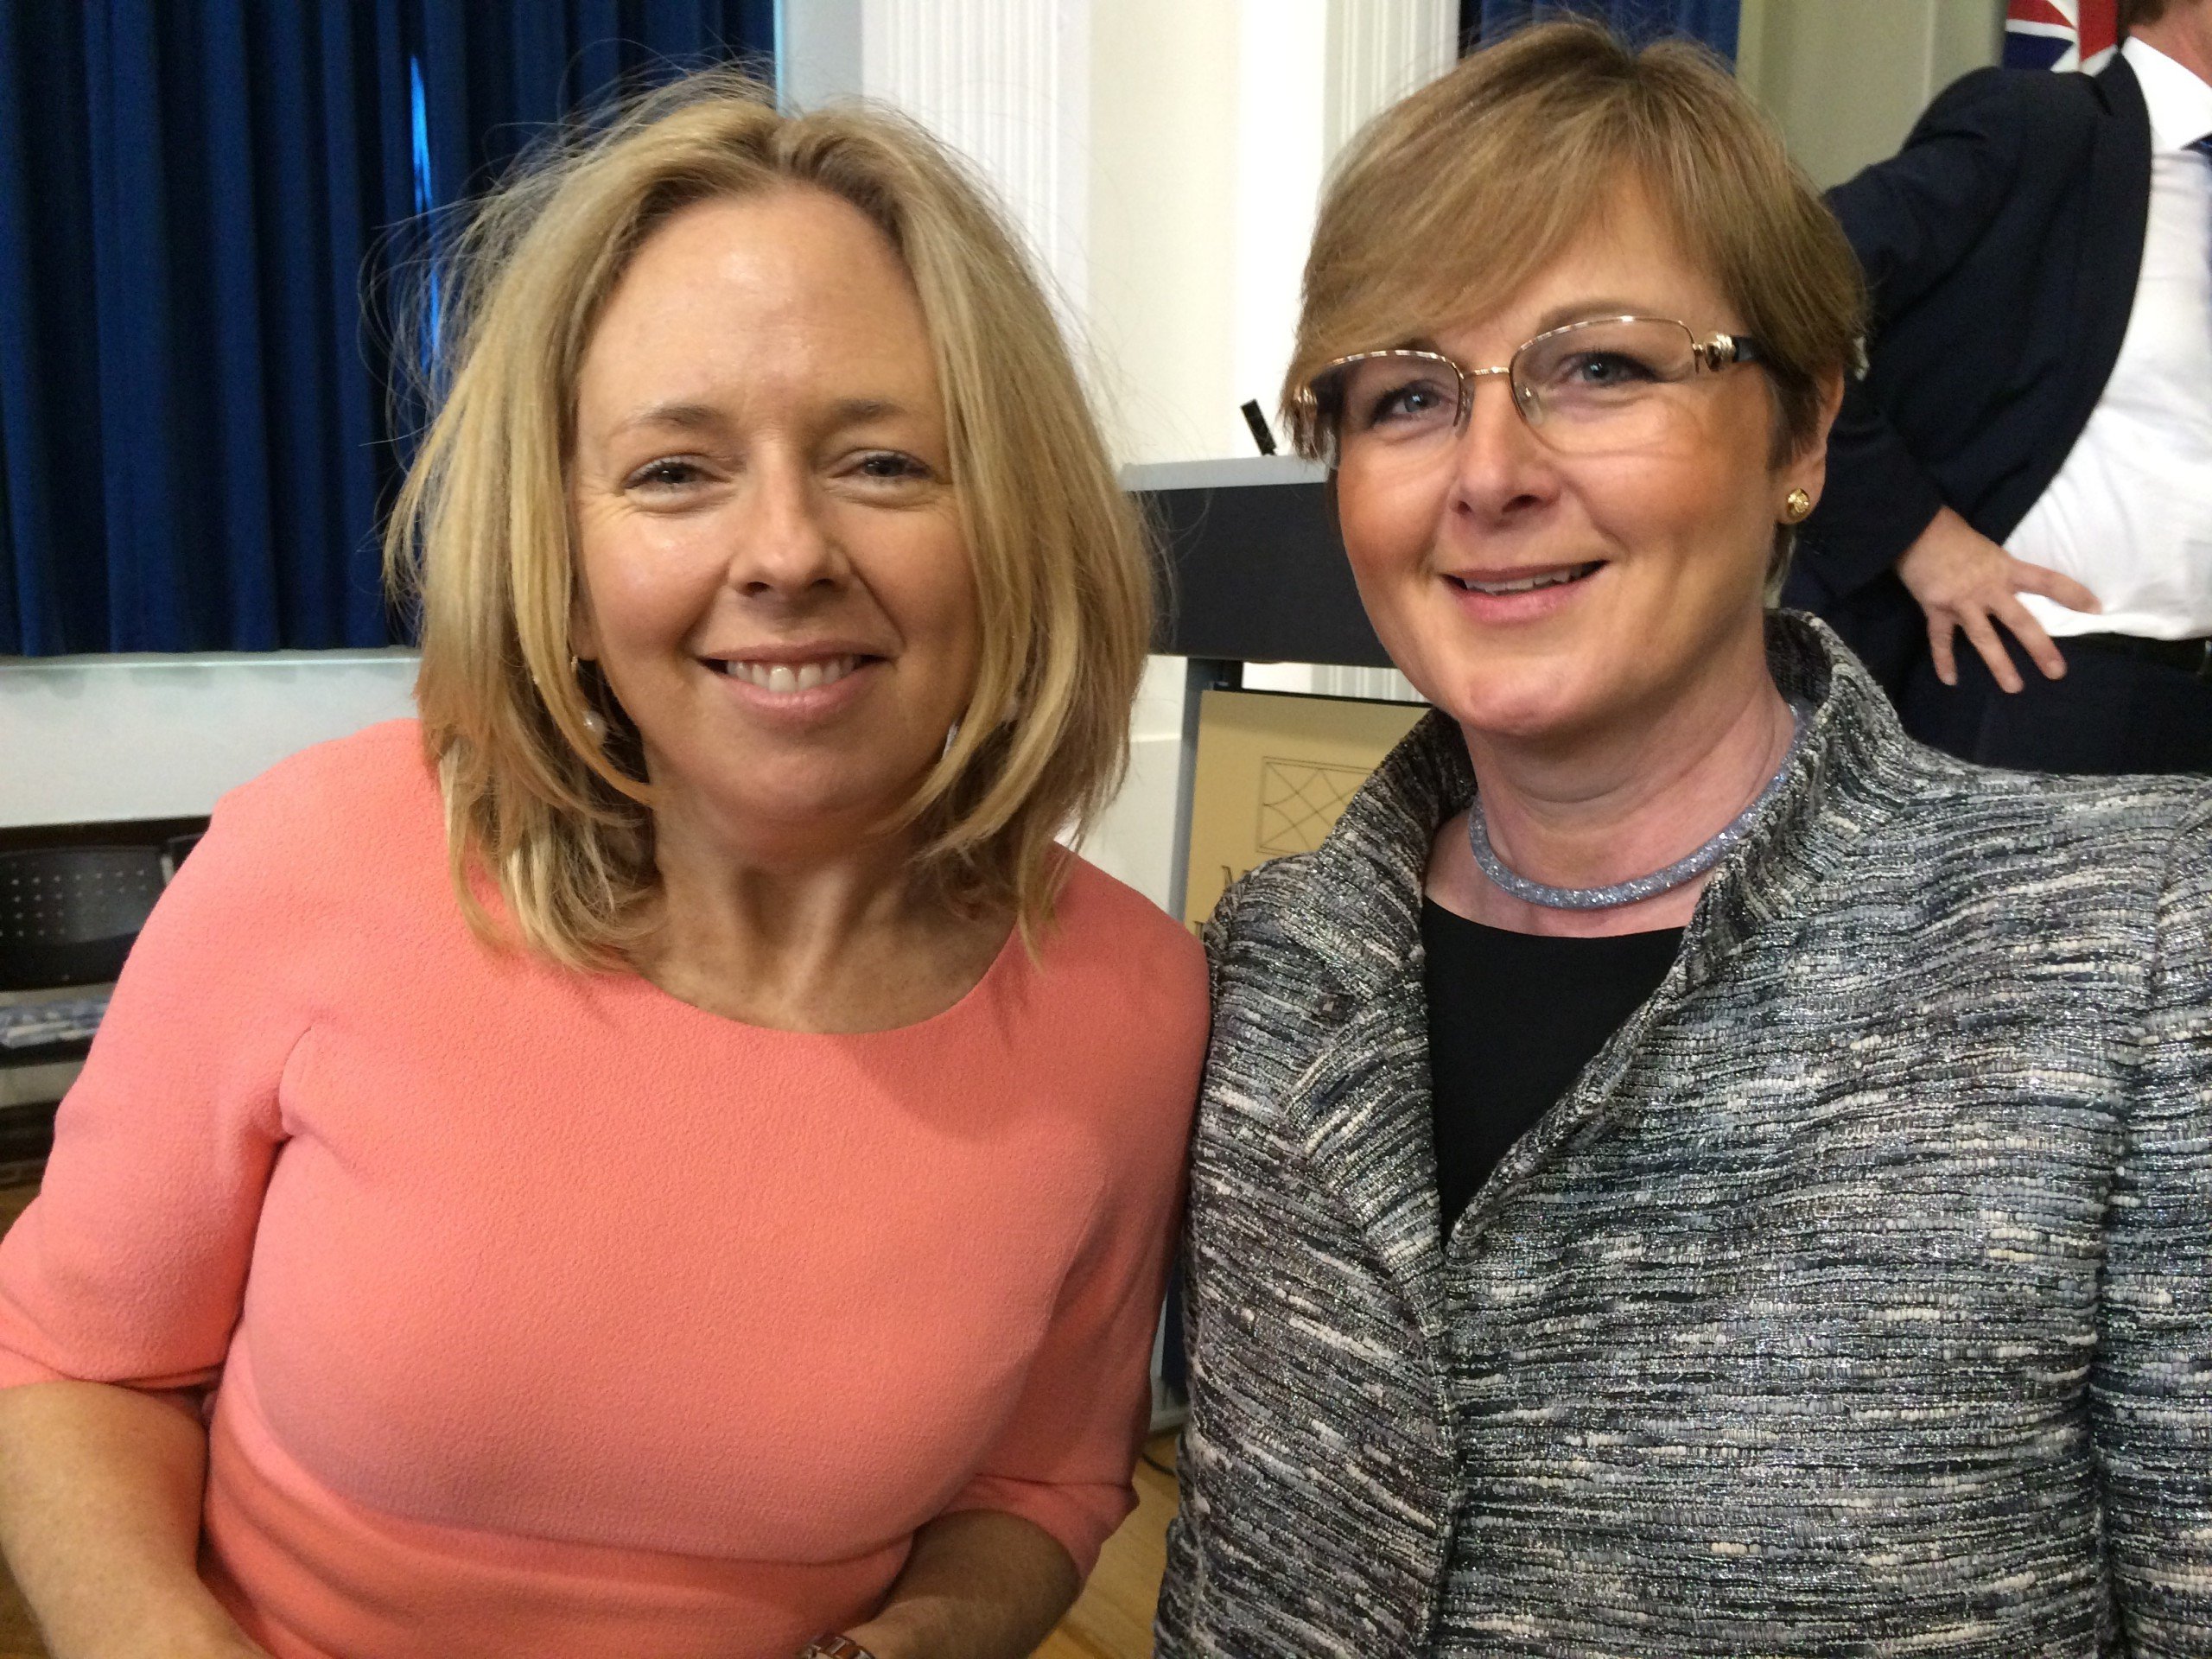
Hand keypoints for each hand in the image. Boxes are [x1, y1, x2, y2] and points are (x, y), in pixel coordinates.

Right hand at [1894, 506, 2099, 691]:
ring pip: (1984, 638)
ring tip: (2013, 687)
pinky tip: (1951, 680)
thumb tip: (2007, 586)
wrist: (1915, 529)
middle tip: (2057, 672)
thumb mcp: (1986, 547)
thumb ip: (1998, 569)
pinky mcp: (1937, 609)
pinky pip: (1941, 640)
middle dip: (2039, 648)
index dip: (2072, 594)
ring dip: (2000, 664)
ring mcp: (1962, 601)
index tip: (2095, 609)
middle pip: (2020, 621)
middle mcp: (1988, 588)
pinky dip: (1944, 660)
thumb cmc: (1952, 533)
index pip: (2047, 581)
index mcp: (2005, 568)